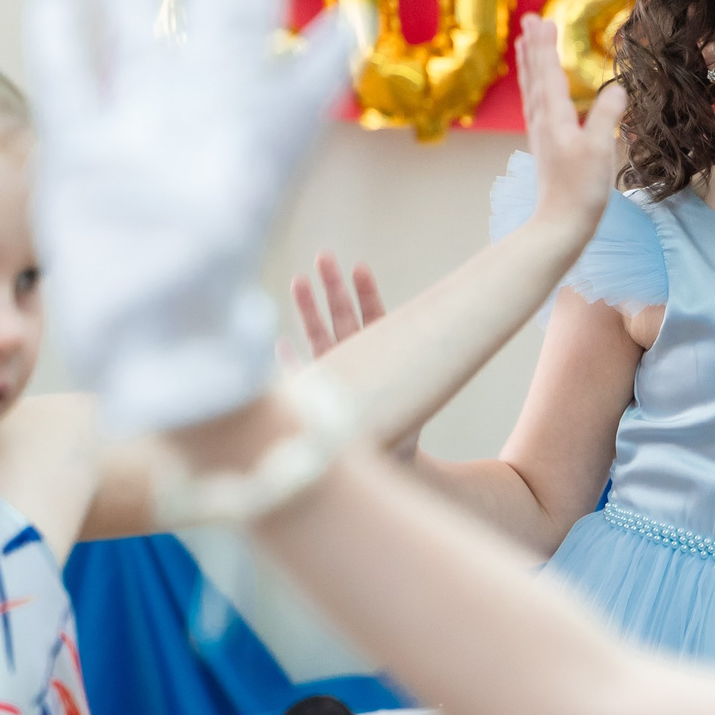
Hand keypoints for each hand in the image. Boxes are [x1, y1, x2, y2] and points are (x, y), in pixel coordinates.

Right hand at [24, 0, 349, 433]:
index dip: (318, 51)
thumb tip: (202, 212)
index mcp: (254, 159)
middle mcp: (202, 139)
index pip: (296, 88)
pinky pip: (71, 91)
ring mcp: (139, 145)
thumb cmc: (196, 331)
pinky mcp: (81, 165)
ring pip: (144, 49)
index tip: (348, 14)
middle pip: (220, 39)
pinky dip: (62, 47)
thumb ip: (212, 218)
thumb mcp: (211, 273)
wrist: (144, 367)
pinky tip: (55, 2)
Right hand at [287, 250, 420, 461]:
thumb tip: (433, 338)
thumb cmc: (409, 424)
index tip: (359, 267)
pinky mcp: (321, 395)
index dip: (367, 293)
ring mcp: (338, 373)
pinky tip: (280, 345)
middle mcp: (359, 358)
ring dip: (309, 310)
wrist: (393, 458)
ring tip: (299, 279)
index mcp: (384, 353)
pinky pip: (304, 377)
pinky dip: (292, 364)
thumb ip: (415, 374)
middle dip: (333, 287)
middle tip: (324, 255)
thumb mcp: (417, 399)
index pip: (375, 317)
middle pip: (344, 317)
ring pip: (320, 336)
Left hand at [516, 12, 627, 233]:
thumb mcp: (600, 151)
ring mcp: (541, 134)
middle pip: (535, 76)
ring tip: (525, 43)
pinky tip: (538, 89)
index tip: (543, 18)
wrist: (561, 225)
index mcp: (555, 118)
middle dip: (534, 46)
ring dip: (530, 63)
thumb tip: (618, 88)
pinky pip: (535, 105)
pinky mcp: (545, 146)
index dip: (546, 45)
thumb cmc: (582, 191)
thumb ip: (607, 117)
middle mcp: (542, 122)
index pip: (549, 73)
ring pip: (532, 89)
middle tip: (529, 19)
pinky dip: (534, 87)